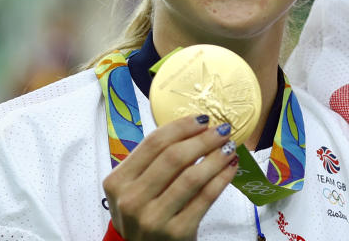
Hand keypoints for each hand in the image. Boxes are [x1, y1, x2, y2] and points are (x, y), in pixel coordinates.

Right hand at [102, 115, 238, 240]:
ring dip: (216, 157)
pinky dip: (222, 178)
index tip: (204, 119)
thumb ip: (155, 161)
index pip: (153, 143)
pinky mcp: (176, 232)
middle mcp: (131, 200)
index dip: (182, 126)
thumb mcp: (136, 187)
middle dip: (204, 139)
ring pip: (191, 176)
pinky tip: (230, 167)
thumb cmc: (144, 212)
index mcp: (117, 181)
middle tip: (223, 130)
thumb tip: (197, 127)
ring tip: (229, 147)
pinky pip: (205, 197)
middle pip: (173, 157)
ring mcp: (152, 218)